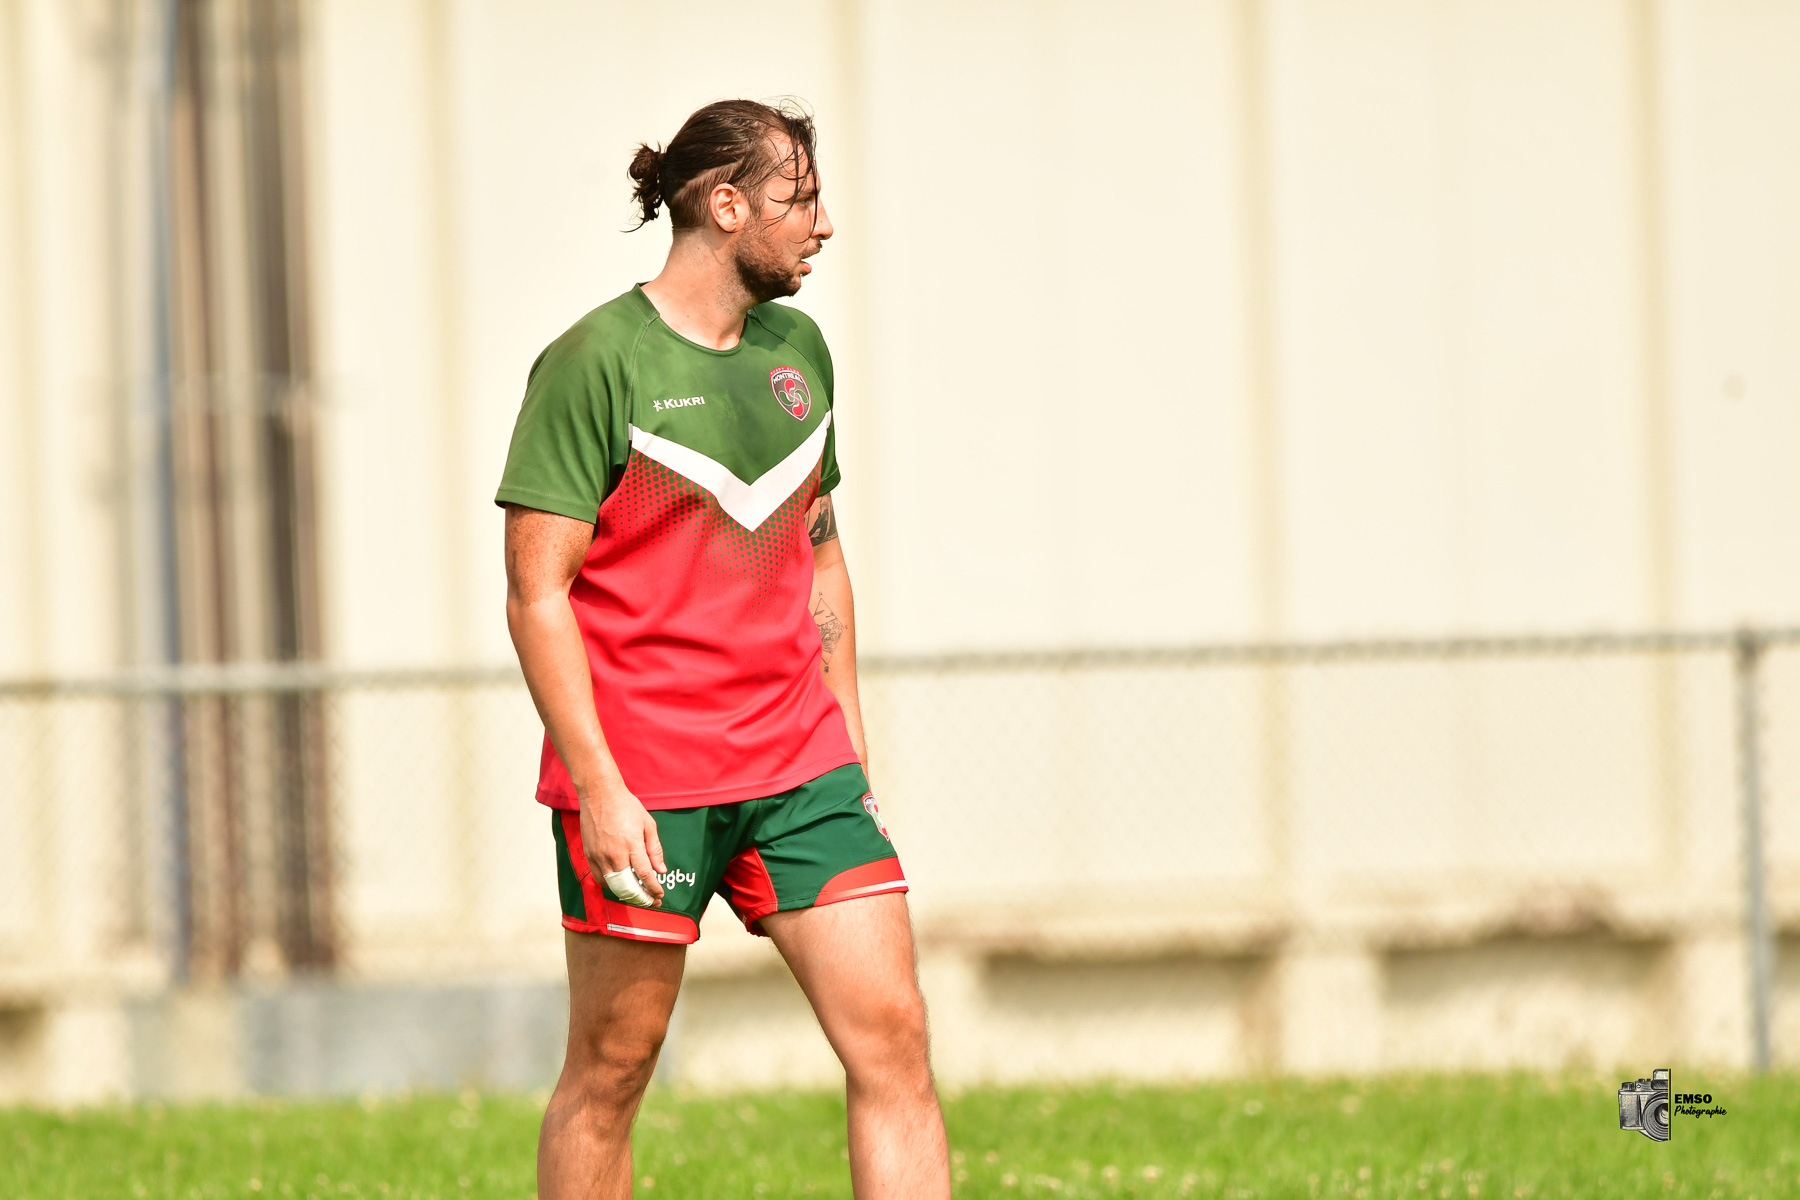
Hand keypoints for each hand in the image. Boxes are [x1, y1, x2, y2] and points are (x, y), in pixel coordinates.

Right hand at [579, 782, 666, 907]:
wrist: (599, 794)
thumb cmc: (626, 806)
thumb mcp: (648, 824)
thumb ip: (655, 849)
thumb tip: (661, 870)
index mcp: (632, 845)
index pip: (645, 875)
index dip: (654, 889)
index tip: (660, 896)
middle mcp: (615, 854)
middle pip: (628, 887)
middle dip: (642, 898)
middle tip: (651, 902)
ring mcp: (599, 856)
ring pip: (613, 886)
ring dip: (627, 895)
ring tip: (638, 896)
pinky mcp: (589, 855)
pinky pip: (600, 878)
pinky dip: (611, 886)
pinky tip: (620, 885)